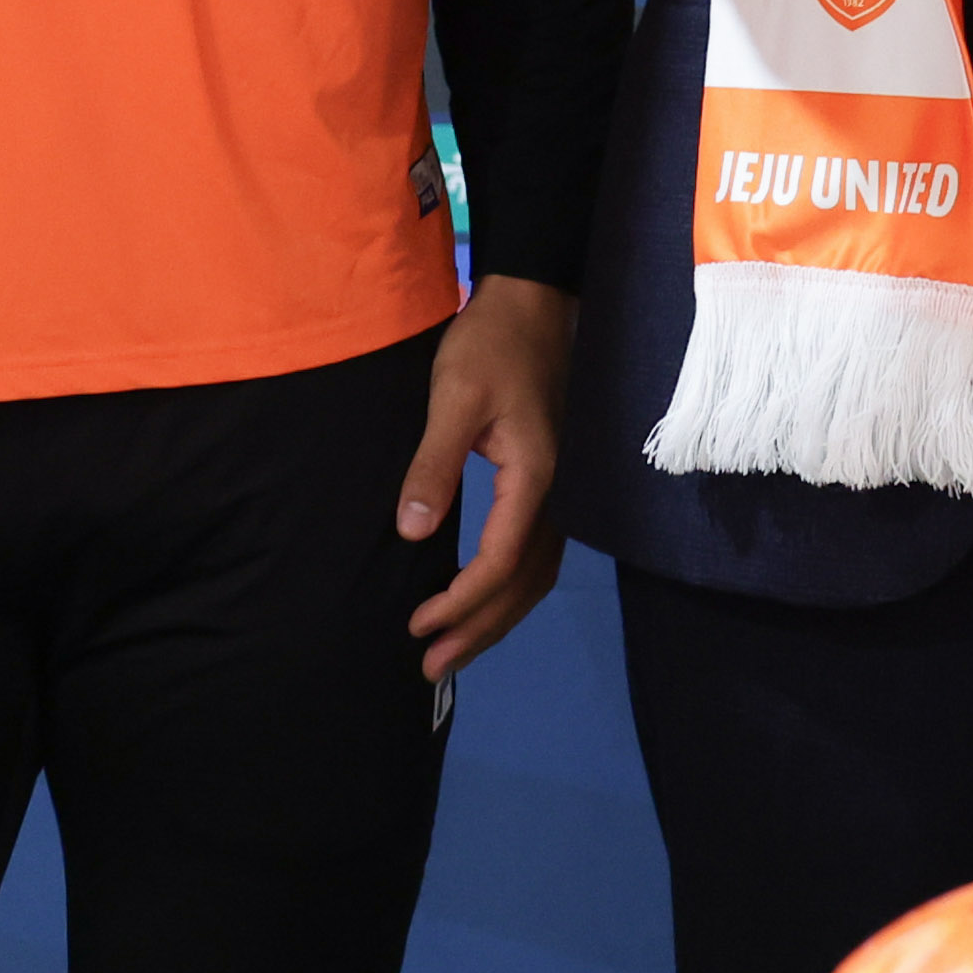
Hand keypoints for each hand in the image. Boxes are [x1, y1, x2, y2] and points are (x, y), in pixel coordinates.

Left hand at [399, 274, 574, 681]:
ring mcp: (560, 492)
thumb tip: (412, 533)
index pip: (501, 563)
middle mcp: (557, 495)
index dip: (461, 602)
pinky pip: (537, 557)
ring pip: (536, 577)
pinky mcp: (551, 485)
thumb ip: (433, 466)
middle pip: (524, 585)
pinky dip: (510, 592)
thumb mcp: (453, 399)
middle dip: (478, 630)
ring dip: (496, 619)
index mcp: (535, 478)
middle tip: (431, 668)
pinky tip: (482, 604)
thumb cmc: (489, 346)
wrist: (532, 305)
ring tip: (452, 652)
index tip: (418, 625)